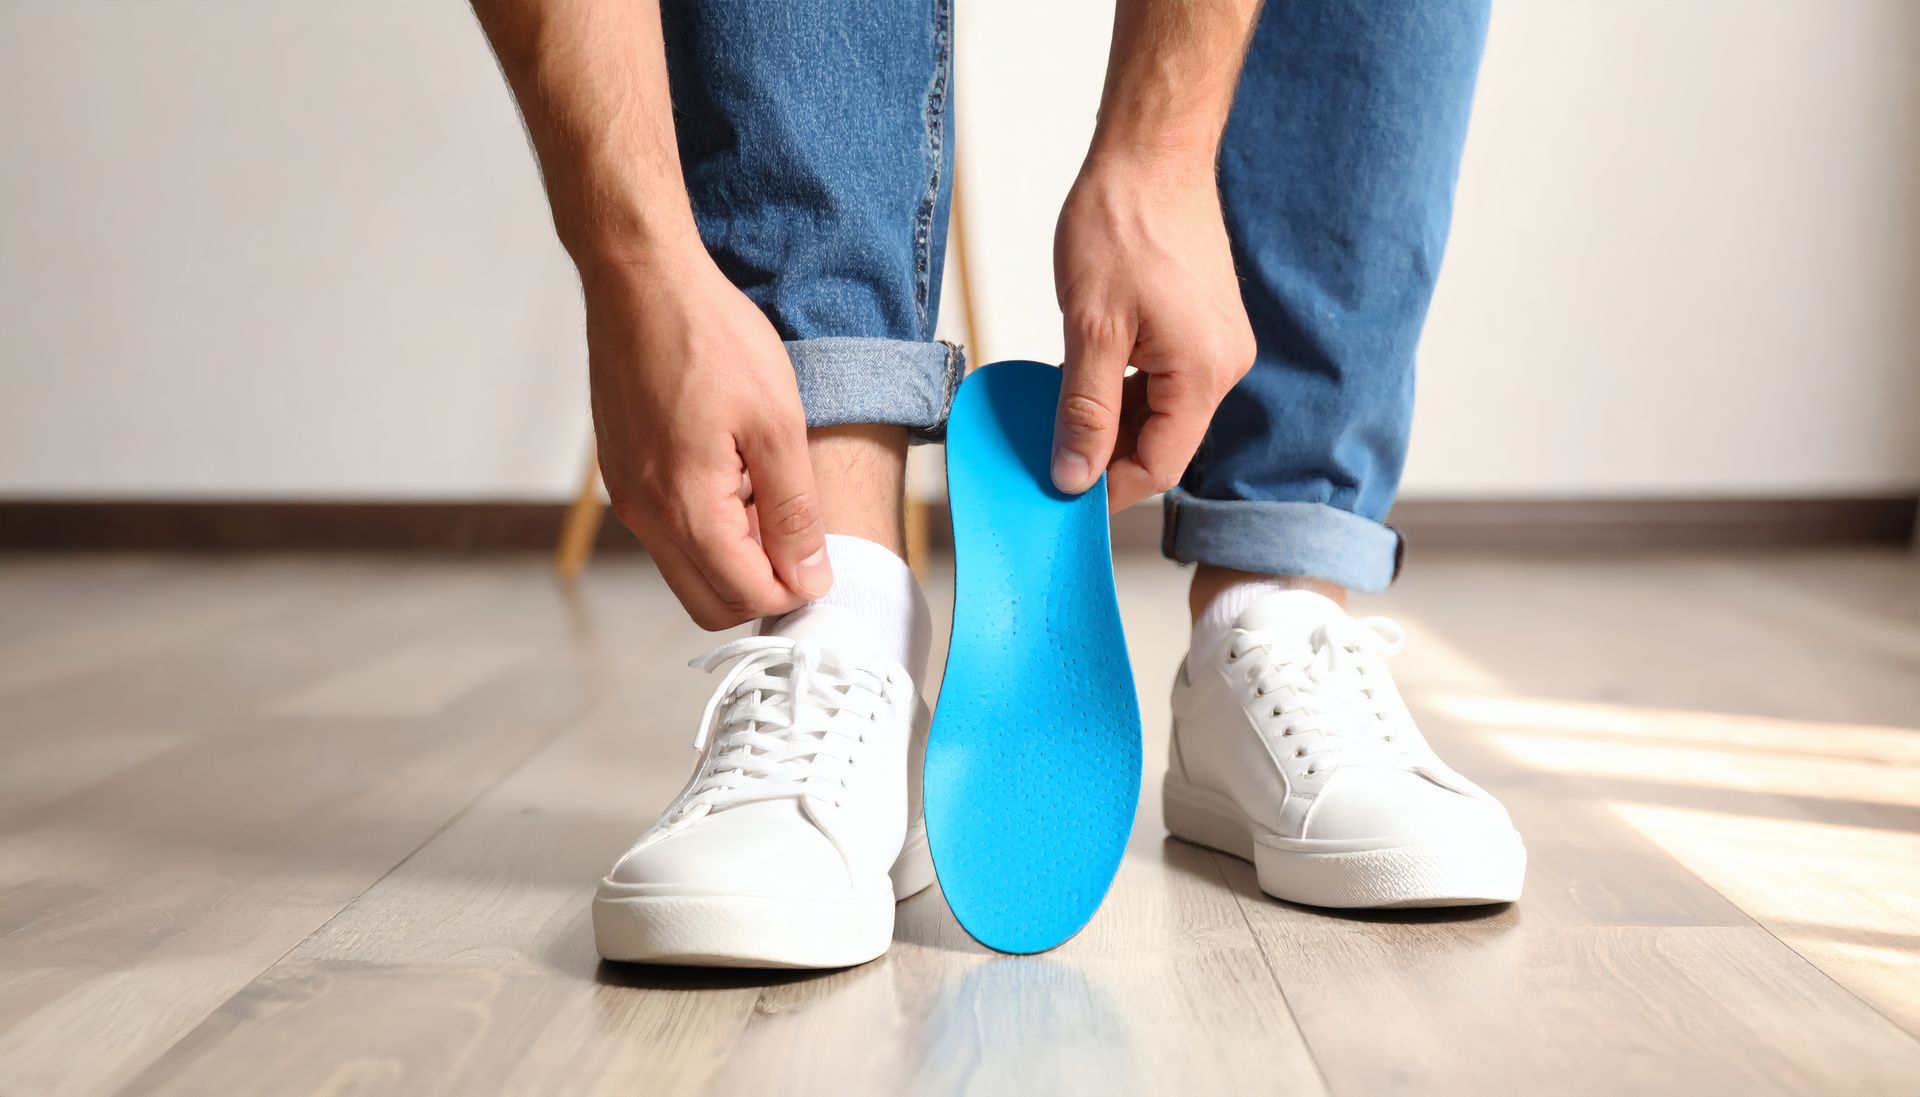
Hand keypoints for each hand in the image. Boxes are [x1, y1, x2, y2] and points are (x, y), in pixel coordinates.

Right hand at [582, 249, 829, 629]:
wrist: (642, 281)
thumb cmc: (711, 338)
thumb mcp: (777, 424)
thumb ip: (793, 512)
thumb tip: (809, 579)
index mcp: (684, 509)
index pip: (746, 598)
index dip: (795, 589)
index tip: (822, 556)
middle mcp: (644, 516)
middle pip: (709, 603)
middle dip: (761, 586)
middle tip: (796, 533)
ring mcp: (627, 497)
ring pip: (687, 570)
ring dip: (734, 555)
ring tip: (766, 492)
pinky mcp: (623, 476)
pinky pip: (668, 533)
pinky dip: (707, 527)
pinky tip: (734, 475)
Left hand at [1051, 157, 1255, 510]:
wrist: (1151, 154)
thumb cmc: (1123, 224)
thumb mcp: (1090, 328)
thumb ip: (1083, 411)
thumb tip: (1075, 477)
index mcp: (1204, 373)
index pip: (1159, 465)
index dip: (1108, 490)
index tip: (1062, 501)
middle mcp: (1224, 364)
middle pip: (1163, 441)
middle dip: (1106, 455)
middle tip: (1049, 459)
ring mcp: (1217, 343)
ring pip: (1161, 411)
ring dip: (1112, 420)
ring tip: (1060, 416)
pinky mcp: (1203, 325)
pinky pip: (1165, 379)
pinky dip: (1125, 389)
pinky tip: (1085, 382)